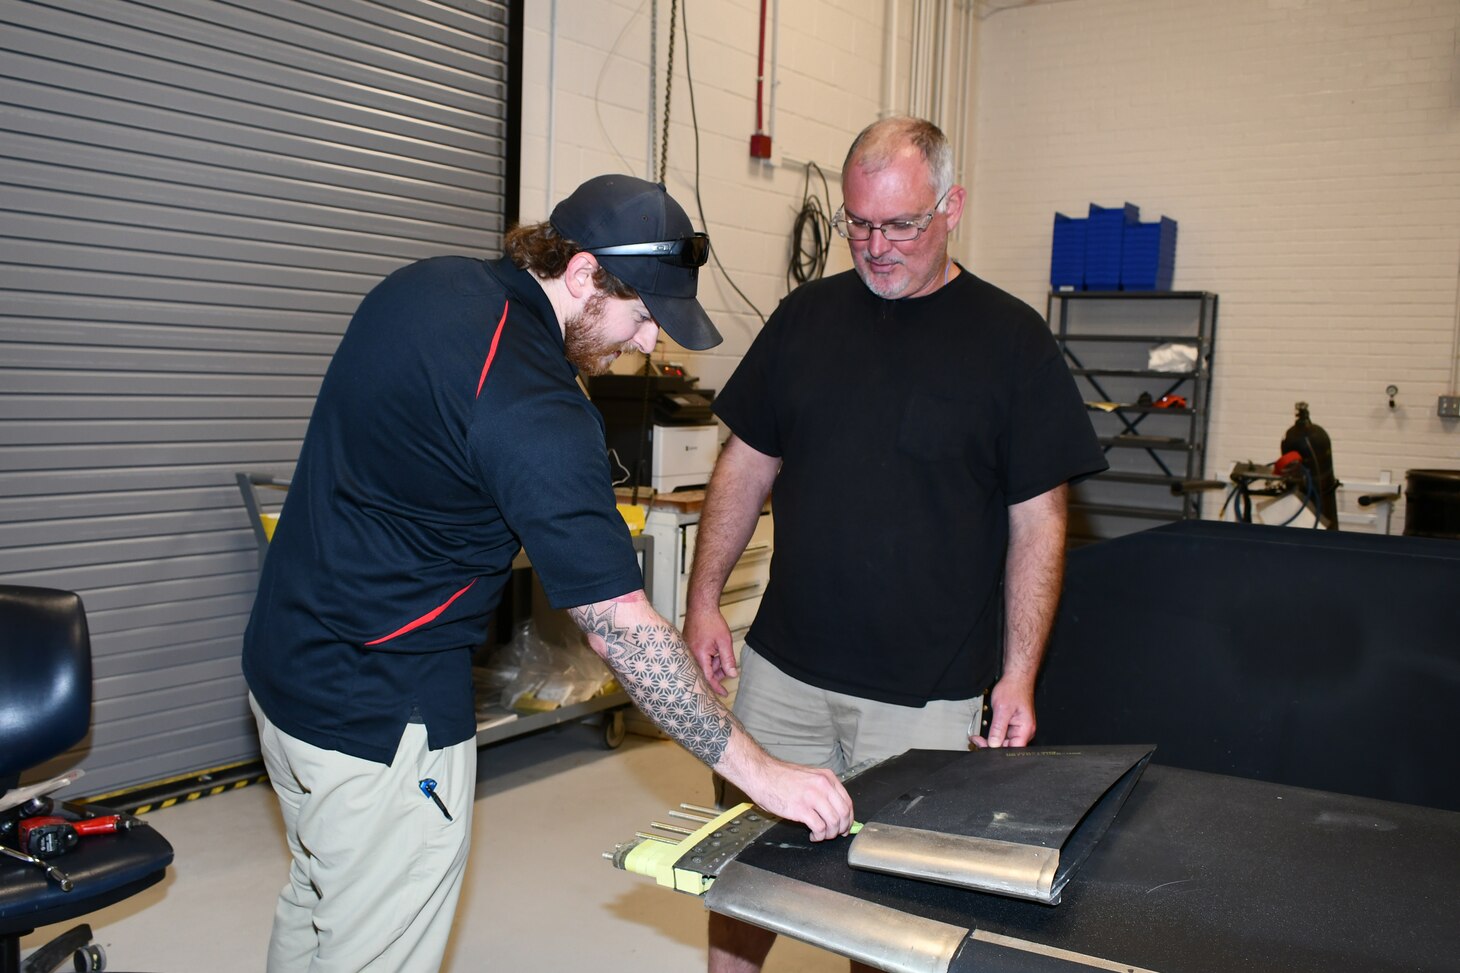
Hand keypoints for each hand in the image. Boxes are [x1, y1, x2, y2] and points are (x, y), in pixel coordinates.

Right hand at [683, 605, 736, 695]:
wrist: (700, 607)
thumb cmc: (711, 621)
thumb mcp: (724, 641)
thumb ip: (728, 660)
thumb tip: (732, 675)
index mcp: (699, 656)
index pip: (708, 678)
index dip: (717, 687)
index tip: (724, 694)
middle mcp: (690, 656)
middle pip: (705, 672)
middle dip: (718, 671)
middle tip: (727, 663)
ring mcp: (687, 652)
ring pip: (702, 666)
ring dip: (713, 663)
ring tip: (720, 651)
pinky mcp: (687, 648)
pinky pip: (698, 659)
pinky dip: (708, 658)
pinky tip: (713, 649)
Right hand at [738, 757, 853, 841]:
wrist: (760, 774)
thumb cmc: (779, 776)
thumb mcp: (808, 776)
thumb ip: (822, 789)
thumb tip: (832, 808)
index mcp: (827, 777)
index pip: (847, 802)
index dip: (848, 818)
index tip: (844, 826)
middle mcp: (823, 786)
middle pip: (844, 813)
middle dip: (841, 828)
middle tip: (834, 834)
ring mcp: (813, 797)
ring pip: (834, 822)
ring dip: (829, 834)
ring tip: (820, 835)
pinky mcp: (801, 809)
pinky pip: (819, 828)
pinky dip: (818, 835)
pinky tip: (812, 835)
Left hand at [969, 677, 1036, 747]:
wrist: (1015, 678)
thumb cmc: (1013, 689)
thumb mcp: (1002, 709)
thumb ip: (998, 728)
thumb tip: (993, 744)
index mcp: (1025, 729)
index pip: (1013, 749)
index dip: (998, 751)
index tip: (985, 746)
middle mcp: (1024, 731)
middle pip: (1008, 747)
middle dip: (991, 745)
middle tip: (977, 740)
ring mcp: (1019, 729)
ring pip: (1004, 742)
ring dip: (991, 740)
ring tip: (978, 737)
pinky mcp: (1013, 726)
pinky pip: (1003, 735)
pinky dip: (993, 734)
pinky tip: (984, 733)